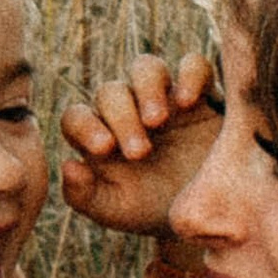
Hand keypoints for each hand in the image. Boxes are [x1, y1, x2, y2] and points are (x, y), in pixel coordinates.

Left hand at [58, 51, 219, 236]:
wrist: (210, 212)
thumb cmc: (155, 212)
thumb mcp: (118, 211)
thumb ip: (85, 196)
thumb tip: (67, 165)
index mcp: (100, 136)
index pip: (76, 117)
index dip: (84, 126)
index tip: (104, 149)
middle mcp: (128, 111)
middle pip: (110, 92)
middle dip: (121, 118)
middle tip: (140, 153)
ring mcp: (164, 97)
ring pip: (146, 68)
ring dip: (147, 88)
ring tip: (158, 120)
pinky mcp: (201, 92)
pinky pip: (193, 64)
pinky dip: (189, 74)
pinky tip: (189, 102)